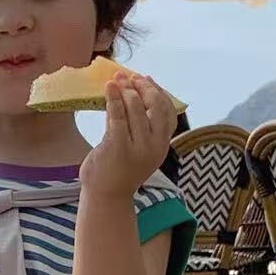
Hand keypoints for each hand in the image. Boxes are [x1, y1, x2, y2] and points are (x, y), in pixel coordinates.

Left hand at [80, 72, 176, 200]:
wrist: (106, 197)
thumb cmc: (119, 172)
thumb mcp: (137, 149)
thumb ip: (138, 127)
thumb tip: (132, 95)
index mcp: (163, 145)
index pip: (169, 112)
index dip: (159, 92)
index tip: (146, 80)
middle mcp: (154, 146)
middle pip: (155, 107)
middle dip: (144, 87)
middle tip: (130, 77)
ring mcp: (137, 148)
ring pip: (136, 109)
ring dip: (127, 90)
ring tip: (117, 80)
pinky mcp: (118, 148)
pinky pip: (118, 117)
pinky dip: (114, 99)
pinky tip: (109, 88)